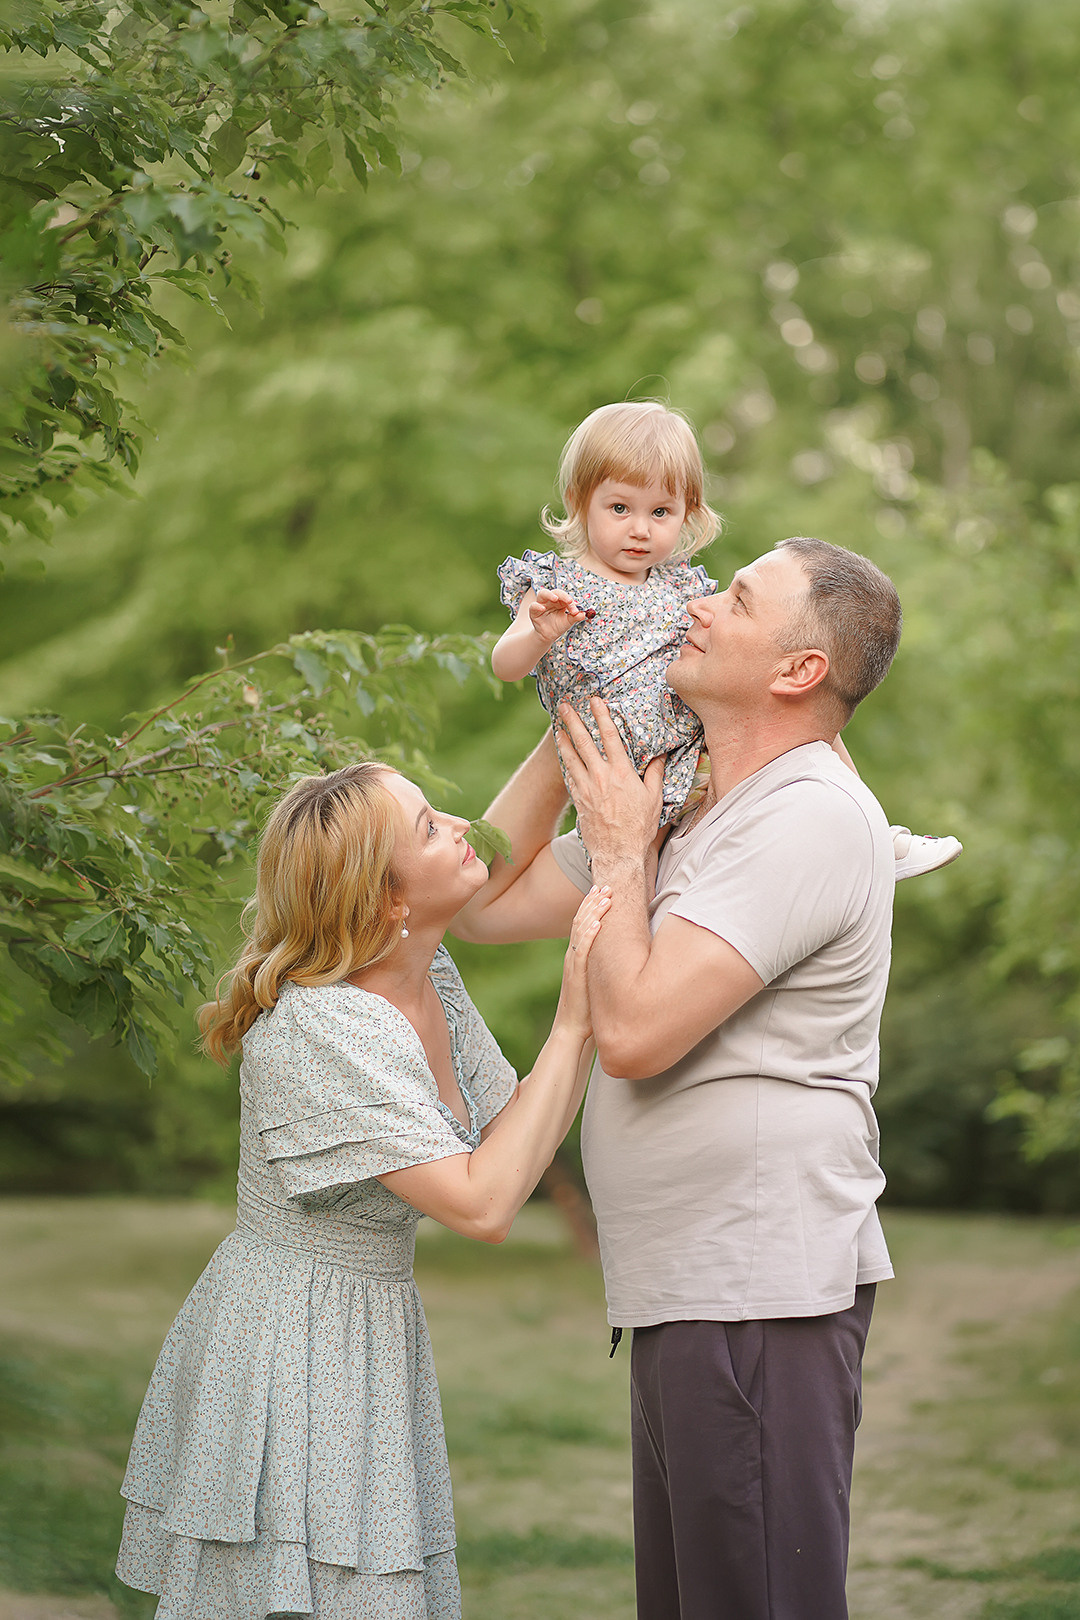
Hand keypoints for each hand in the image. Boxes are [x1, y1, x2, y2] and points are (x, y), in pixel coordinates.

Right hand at [529, 588, 590, 645]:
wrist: (548, 636)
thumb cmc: (558, 626)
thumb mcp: (568, 621)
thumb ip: (575, 617)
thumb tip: (584, 613)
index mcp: (560, 601)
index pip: (565, 597)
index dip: (571, 602)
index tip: (575, 610)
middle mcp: (550, 600)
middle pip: (555, 592)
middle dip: (562, 595)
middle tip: (569, 600)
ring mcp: (541, 604)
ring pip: (542, 594)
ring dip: (549, 594)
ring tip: (555, 598)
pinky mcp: (533, 611)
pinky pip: (533, 606)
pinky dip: (537, 606)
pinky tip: (543, 608)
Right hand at [556, 883, 611, 1037]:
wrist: (571, 1030)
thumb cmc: (587, 1009)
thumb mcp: (595, 981)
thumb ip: (601, 967)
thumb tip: (619, 957)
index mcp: (577, 956)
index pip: (582, 924)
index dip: (591, 906)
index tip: (602, 891)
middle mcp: (573, 956)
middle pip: (581, 921)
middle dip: (593, 902)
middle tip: (606, 885)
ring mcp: (573, 964)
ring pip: (581, 931)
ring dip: (593, 912)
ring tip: (605, 896)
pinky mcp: (576, 975)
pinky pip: (582, 950)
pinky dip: (590, 934)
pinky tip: (599, 922)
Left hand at [557, 699, 664, 867]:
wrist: (618, 853)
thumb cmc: (639, 827)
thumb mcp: (654, 798)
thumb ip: (656, 773)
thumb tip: (660, 754)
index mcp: (621, 772)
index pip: (610, 736)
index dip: (602, 716)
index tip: (595, 701)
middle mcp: (600, 776)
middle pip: (584, 742)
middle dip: (573, 721)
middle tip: (564, 705)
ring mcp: (586, 788)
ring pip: (570, 757)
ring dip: (563, 739)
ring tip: (557, 726)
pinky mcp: (578, 800)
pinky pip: (569, 777)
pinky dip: (565, 764)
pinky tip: (562, 756)